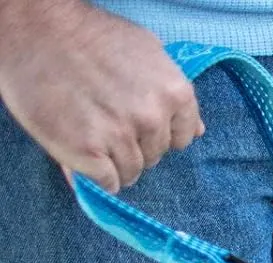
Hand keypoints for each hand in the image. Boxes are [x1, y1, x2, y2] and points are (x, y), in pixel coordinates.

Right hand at [0, 0, 203, 192]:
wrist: (32, 27)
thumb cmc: (87, 35)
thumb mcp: (144, 51)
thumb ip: (171, 94)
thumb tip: (198, 133)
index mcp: (175, 93)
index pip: (183, 137)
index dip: (158, 133)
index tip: (135, 122)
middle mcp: (154, 118)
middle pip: (155, 155)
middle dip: (134, 145)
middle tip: (104, 121)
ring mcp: (122, 136)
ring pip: (132, 172)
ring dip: (112, 162)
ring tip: (89, 133)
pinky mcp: (90, 153)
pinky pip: (107, 183)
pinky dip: (96, 177)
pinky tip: (81, 152)